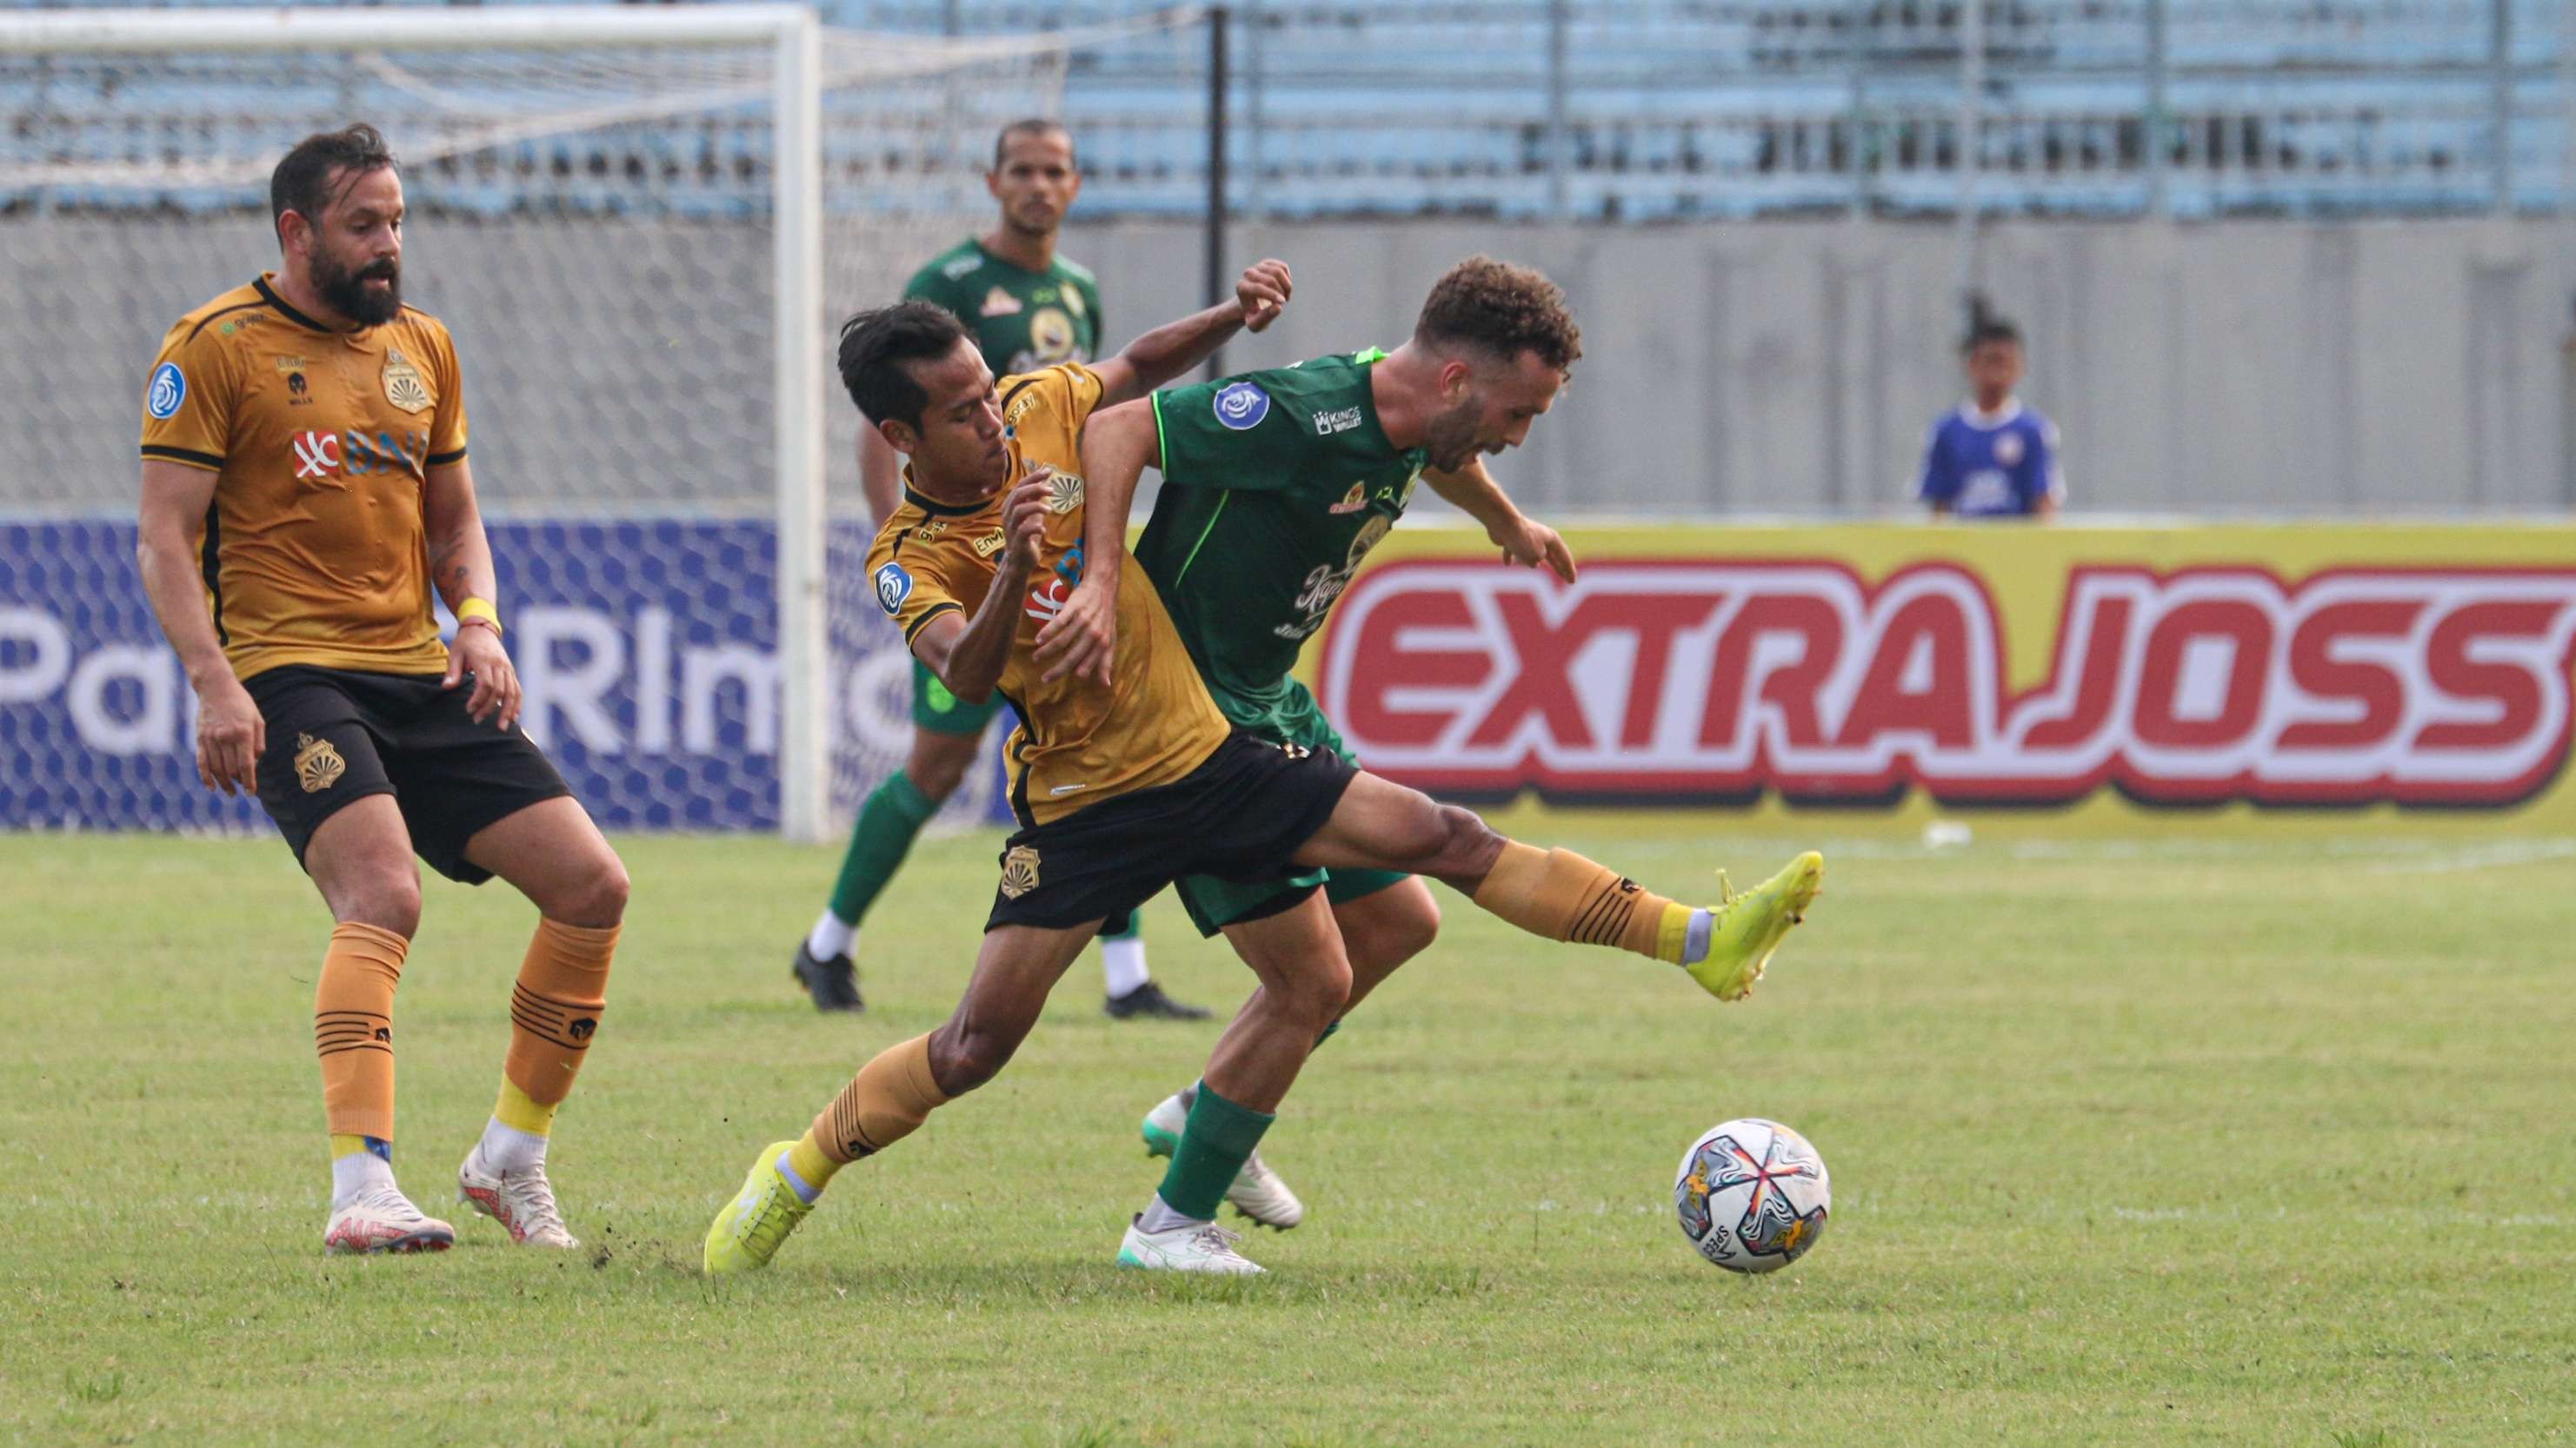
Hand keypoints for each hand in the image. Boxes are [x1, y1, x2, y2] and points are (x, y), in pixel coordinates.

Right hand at [193, 672, 264, 796]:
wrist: (216, 688)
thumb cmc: (242, 704)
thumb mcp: (257, 720)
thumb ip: (258, 743)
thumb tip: (255, 763)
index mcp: (243, 734)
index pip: (246, 765)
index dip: (249, 781)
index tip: (251, 792)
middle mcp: (225, 738)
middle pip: (231, 769)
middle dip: (238, 782)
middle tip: (242, 790)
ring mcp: (210, 739)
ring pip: (216, 768)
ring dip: (223, 783)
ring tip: (230, 792)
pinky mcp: (200, 738)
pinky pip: (202, 762)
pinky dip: (205, 777)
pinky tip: (211, 787)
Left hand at [443, 620, 521, 729]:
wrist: (482, 629)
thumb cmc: (466, 643)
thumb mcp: (455, 653)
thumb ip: (453, 671)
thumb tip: (447, 688)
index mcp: (485, 660)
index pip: (486, 684)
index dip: (478, 699)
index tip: (468, 709)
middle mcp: (500, 665)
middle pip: (500, 691)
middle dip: (489, 708)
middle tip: (477, 720)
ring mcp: (508, 669)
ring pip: (513, 693)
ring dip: (508, 711)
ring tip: (501, 728)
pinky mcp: (512, 672)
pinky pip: (518, 690)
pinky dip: (517, 705)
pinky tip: (514, 718)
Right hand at [1002, 467, 1053, 575]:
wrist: (1020, 561)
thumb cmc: (1026, 536)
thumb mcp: (1033, 514)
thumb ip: (1035, 499)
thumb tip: (1044, 481)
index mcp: (1011, 506)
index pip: (1020, 486)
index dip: (1034, 477)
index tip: (1048, 471)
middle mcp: (1008, 515)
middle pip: (1018, 495)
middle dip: (1035, 488)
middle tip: (1052, 490)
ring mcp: (1011, 528)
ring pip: (1018, 510)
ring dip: (1035, 507)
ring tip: (1049, 509)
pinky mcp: (1017, 542)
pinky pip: (1023, 531)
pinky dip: (1034, 527)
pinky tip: (1043, 529)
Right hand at [1036, 576, 1114, 685]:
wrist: (1103, 587)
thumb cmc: (1106, 617)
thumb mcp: (1110, 640)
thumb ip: (1106, 662)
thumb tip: (1106, 685)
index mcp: (1103, 643)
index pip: (1086, 665)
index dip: (1071, 674)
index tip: (1058, 679)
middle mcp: (1094, 633)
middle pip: (1072, 657)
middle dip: (1056, 670)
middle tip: (1044, 678)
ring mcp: (1083, 620)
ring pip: (1061, 641)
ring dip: (1047, 652)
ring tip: (1036, 658)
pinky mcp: (1074, 607)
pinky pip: (1058, 623)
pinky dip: (1046, 633)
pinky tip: (1038, 640)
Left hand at [1235, 258, 1291, 332]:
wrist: (1252, 303)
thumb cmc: (1254, 315)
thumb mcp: (1256, 324)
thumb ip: (1265, 318)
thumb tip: (1278, 307)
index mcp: (1242, 288)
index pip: (1258, 288)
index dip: (1272, 295)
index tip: (1283, 303)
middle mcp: (1248, 274)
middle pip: (1270, 279)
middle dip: (1281, 292)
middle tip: (1283, 302)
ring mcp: (1258, 267)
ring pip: (1278, 271)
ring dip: (1286, 286)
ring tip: (1285, 297)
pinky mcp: (1268, 263)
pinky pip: (1283, 267)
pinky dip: (1288, 279)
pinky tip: (1285, 289)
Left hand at [1491, 514, 1576, 583]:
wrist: (1503, 523)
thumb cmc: (1523, 539)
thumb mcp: (1536, 556)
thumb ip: (1536, 562)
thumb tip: (1532, 562)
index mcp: (1552, 539)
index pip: (1564, 557)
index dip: (1569, 570)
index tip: (1572, 582)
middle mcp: (1541, 537)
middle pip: (1551, 556)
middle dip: (1558, 567)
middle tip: (1565, 578)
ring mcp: (1526, 537)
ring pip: (1532, 553)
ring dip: (1533, 560)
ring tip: (1536, 566)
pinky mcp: (1511, 538)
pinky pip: (1513, 550)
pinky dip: (1511, 556)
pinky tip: (1507, 564)